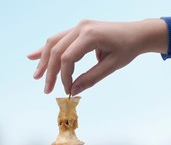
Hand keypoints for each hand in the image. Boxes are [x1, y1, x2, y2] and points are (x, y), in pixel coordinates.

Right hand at [28, 19, 167, 94]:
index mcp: (91, 35)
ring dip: (43, 60)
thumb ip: (90, 78)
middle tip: (46, 89)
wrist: (137, 33)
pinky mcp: (78, 29)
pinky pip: (59, 39)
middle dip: (49, 71)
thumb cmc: (127, 49)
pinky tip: (33, 56)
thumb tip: (72, 90)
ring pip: (54, 43)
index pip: (67, 58)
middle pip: (56, 51)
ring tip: (36, 76)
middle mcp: (81, 27)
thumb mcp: (111, 66)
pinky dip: (46, 49)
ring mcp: (78, 26)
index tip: (67, 89)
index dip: (64, 76)